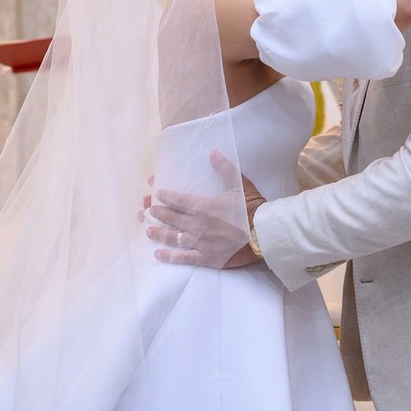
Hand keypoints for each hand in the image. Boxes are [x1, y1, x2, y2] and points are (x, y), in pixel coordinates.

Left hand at [147, 151, 265, 269]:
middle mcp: (197, 224)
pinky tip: (158, 253)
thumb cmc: (252, 208)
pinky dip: (169, 256)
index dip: (164, 195)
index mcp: (204, 206)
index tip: (155, 192)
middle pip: (171, 217)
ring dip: (158, 232)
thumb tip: (213, 152)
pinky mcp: (205, 258)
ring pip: (173, 237)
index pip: (178, 199)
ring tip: (148, 228)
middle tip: (148, 209)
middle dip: (157, 212)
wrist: (263, 233)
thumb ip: (225, 169)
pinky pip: (182, 258)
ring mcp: (200, 242)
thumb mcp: (240, 185)